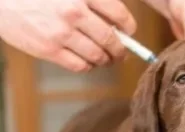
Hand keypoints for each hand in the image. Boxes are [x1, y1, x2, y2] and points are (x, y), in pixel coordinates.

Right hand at [0, 0, 136, 71]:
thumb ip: (90, 1)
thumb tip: (112, 23)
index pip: (118, 13)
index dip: (129, 26)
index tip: (130, 32)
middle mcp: (74, 12)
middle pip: (110, 40)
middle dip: (120, 50)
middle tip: (122, 54)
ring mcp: (61, 33)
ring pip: (97, 56)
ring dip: (106, 61)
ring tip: (106, 60)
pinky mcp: (49, 50)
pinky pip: (80, 66)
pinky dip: (89, 66)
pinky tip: (89, 63)